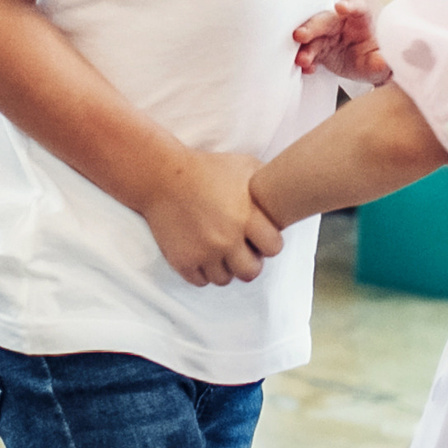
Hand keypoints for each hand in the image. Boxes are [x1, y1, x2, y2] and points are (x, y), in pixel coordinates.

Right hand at [139, 150, 284, 287]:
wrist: (161, 176)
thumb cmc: (206, 168)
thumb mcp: (243, 166)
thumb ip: (266, 184)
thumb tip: (286, 193)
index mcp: (245, 216)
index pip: (274, 248)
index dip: (269, 242)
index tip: (259, 236)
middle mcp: (226, 238)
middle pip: (252, 272)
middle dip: (249, 262)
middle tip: (241, 249)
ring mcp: (204, 252)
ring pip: (225, 279)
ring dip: (225, 268)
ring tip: (220, 251)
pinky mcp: (183, 261)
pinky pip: (201, 281)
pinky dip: (203, 271)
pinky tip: (202, 254)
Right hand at [293, 0, 390, 83]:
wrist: (366, 65)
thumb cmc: (375, 56)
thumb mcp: (383, 60)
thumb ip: (382, 60)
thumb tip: (384, 62)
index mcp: (360, 18)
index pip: (356, 7)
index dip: (349, 5)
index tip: (341, 7)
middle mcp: (340, 23)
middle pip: (325, 20)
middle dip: (312, 27)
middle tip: (300, 35)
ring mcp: (326, 36)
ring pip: (312, 38)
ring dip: (305, 48)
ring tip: (301, 60)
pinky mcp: (316, 49)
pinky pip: (307, 53)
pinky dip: (305, 61)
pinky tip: (307, 68)